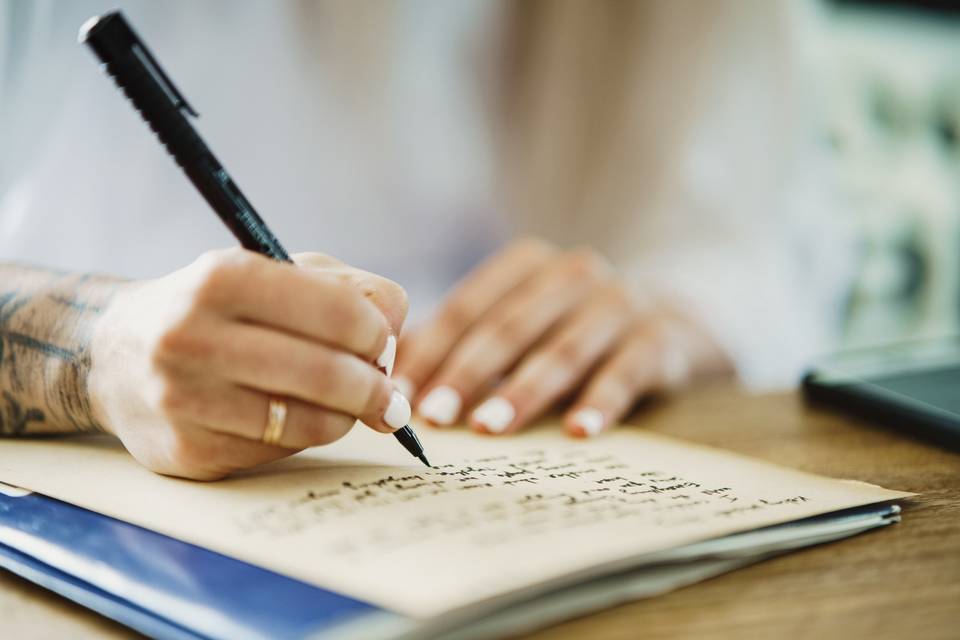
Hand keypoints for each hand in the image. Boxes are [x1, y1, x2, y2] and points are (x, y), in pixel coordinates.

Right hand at [88, 248, 408, 479]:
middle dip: (376, 387)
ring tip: (348, 403)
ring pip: (311, 422)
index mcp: (223, 278)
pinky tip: (295, 417)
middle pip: (329, 373)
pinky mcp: (187, 451)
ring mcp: (184, 399)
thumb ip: (351, 295)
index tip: (382, 343)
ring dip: (347, 417)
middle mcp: (194, 336)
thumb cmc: (220, 309)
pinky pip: (280, 452)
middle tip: (388, 393)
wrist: (117, 356)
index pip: (339, 311)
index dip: (378, 333)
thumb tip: (395, 353)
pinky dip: (306, 436)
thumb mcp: (278, 274)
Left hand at [394, 239, 728, 436]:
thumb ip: (464, 343)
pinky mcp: (661, 337)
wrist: (672, 324)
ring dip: (524, 390)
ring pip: (564, 348)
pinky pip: (628, 370)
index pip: (468, 307)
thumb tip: (391, 376)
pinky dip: (601, 400)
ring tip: (490, 428)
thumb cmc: (571, 330)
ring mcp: (620, 302)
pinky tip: (577, 432)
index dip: (431, 350)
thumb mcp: (520, 326)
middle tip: (435, 416)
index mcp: (528, 266)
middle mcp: (573, 274)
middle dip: (468, 373)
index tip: (399, 394)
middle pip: (510, 326)